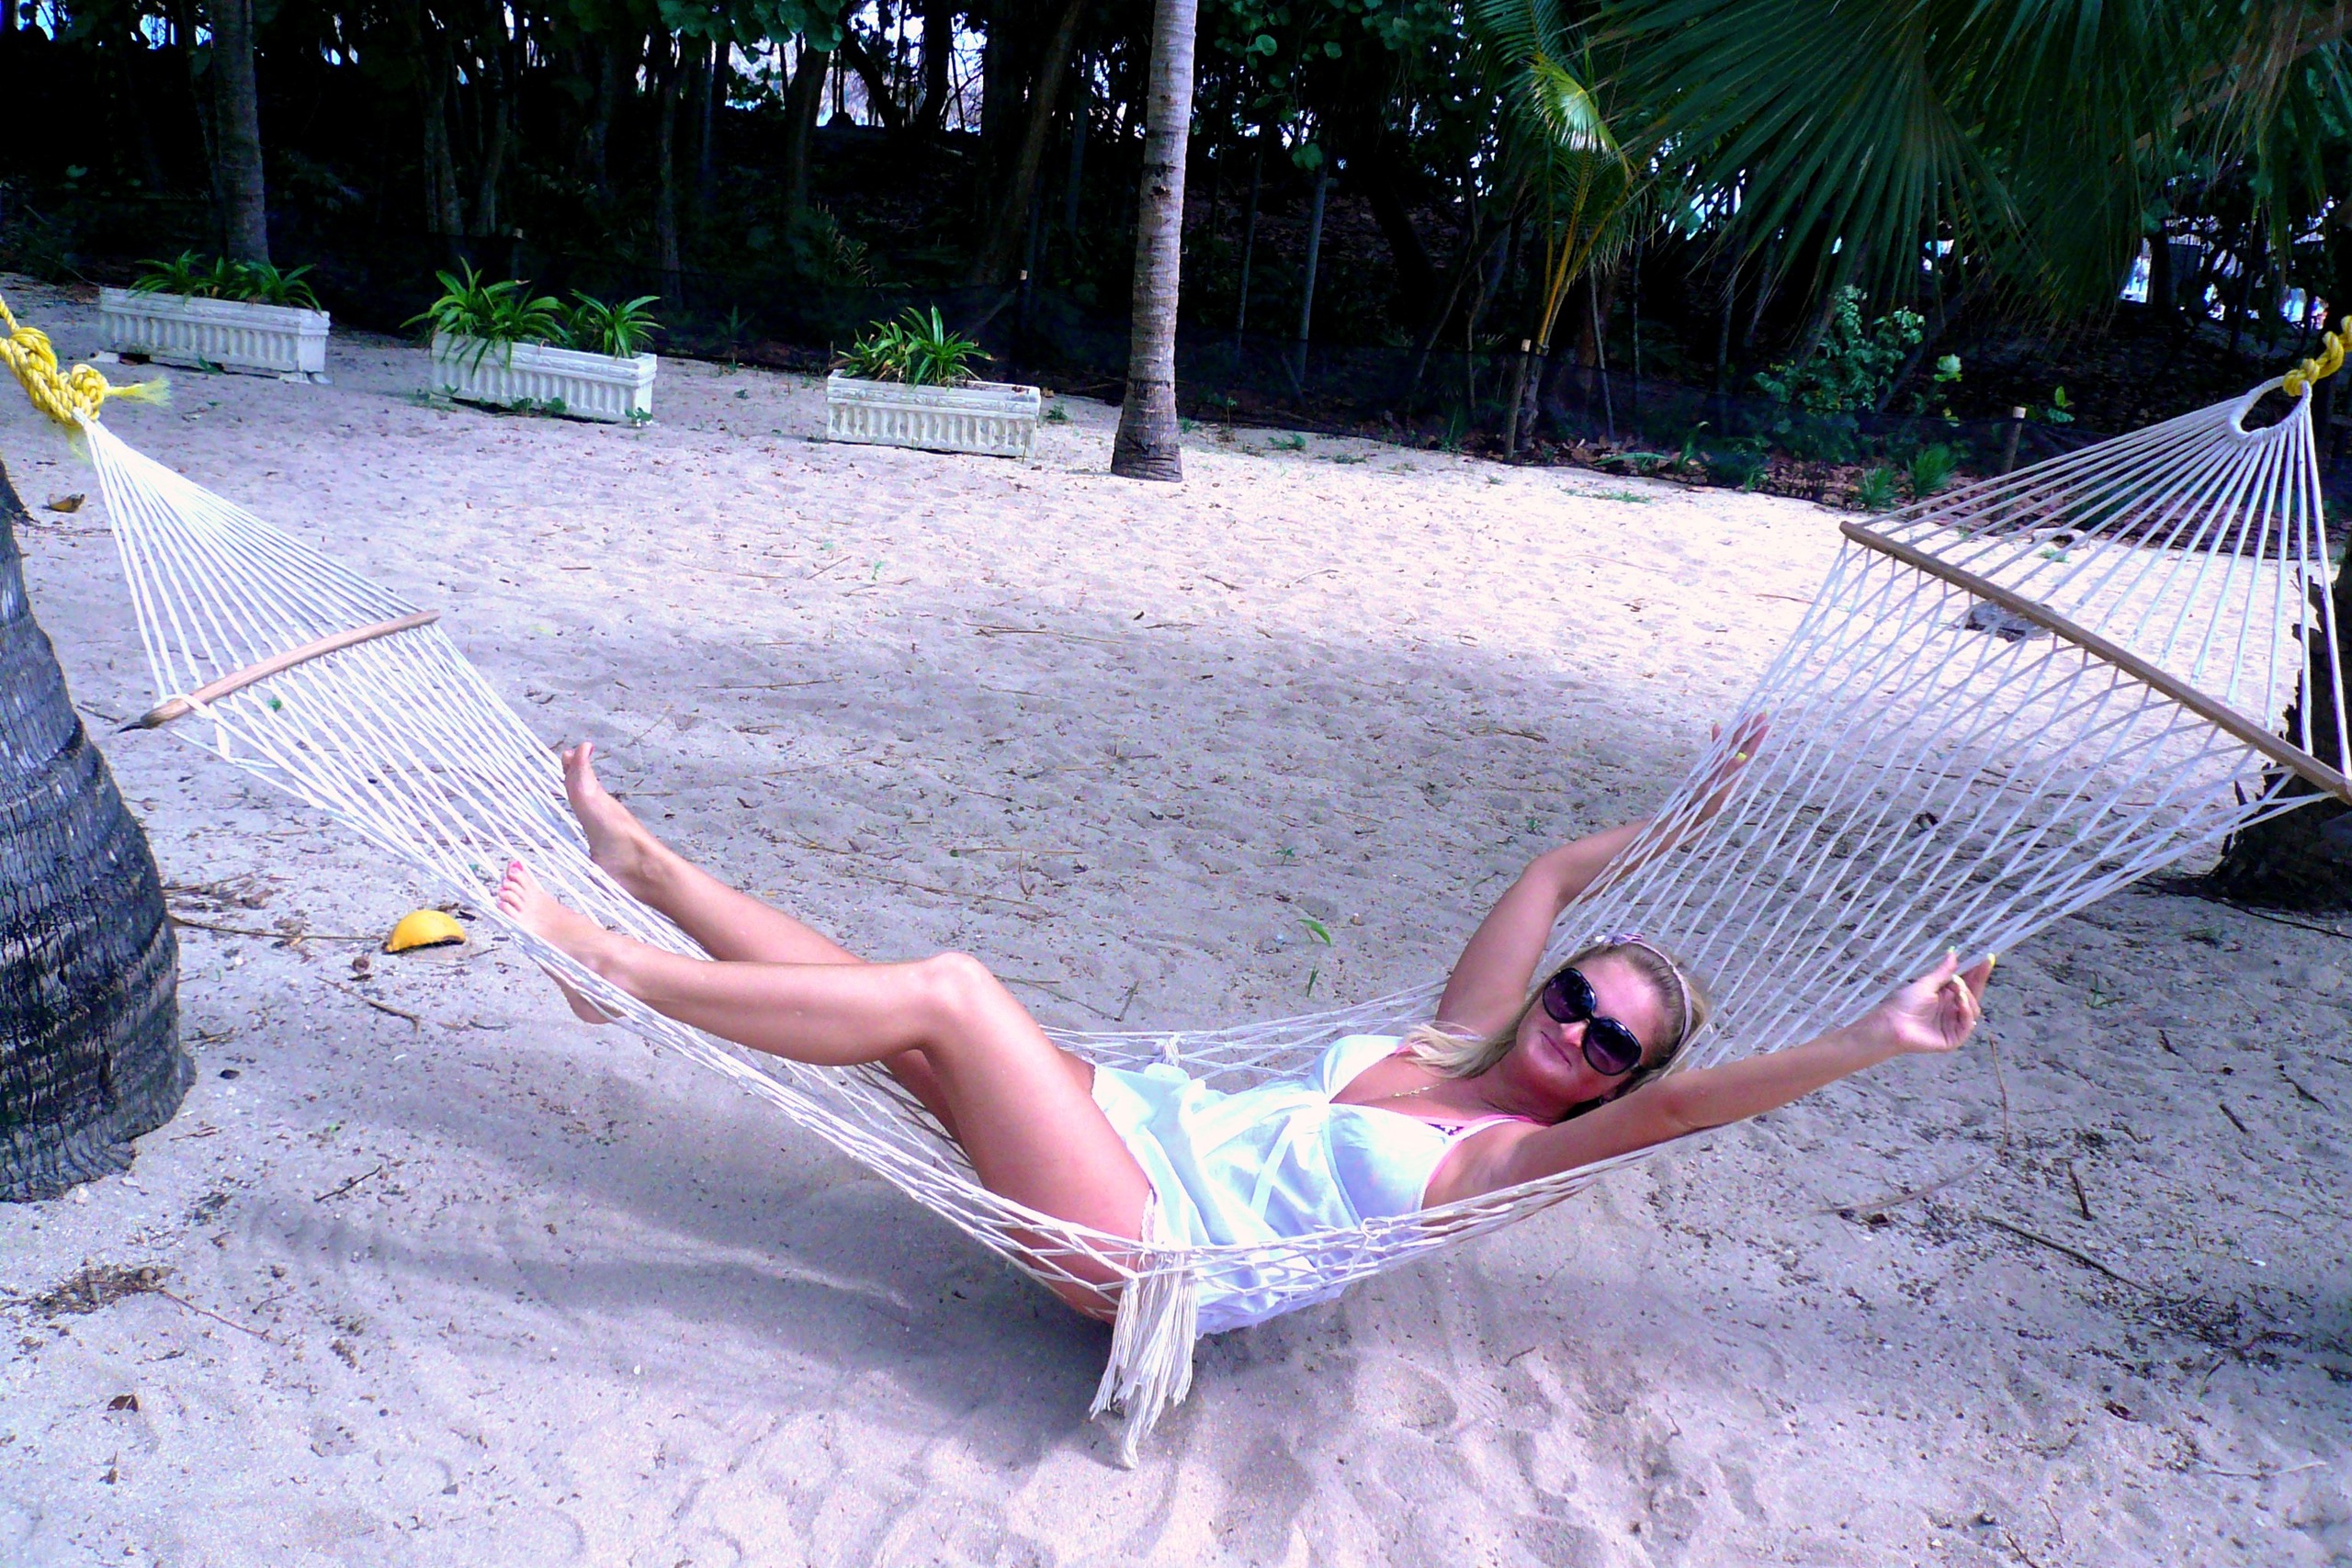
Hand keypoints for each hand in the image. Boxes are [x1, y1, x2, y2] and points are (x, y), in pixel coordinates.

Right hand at [1692, 711, 1769, 825]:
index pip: (1746, 758)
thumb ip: (1723, 784)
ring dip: (1737, 734)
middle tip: (1762, 714)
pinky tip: (1717, 727)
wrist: (1680, 829)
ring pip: (1730, 750)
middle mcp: (1727, 777)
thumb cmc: (1695, 820)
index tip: (1764, 725)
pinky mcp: (1707, 776)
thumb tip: (1738, 761)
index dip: (1755, 741)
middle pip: (1741, 751)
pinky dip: (1716, 742)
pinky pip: (1713, 754)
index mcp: (1731, 782)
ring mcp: (1717, 775)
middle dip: (1751, 733)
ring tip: (1746, 716)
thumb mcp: (1710, 804)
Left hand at [1863, 950, 1992, 1056]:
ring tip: (1958, 988)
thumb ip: (1942, 972)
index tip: (1987, 957)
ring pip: (1973, 1008)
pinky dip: (1966, 1011)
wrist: (1892, 1024)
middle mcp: (1952, 1009)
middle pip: (1973, 994)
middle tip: (1983, 964)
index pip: (1967, 982)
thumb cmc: (1905, 1004)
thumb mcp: (1925, 984)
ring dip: (1968, 996)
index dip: (1977, 972)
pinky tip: (1960, 1001)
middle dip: (1979, 979)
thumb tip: (1953, 953)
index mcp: (1946, 996)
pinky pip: (1967, 1024)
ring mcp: (1954, 1024)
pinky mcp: (1954, 1038)